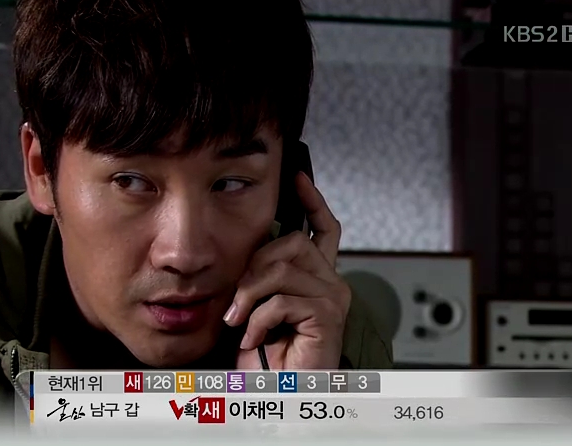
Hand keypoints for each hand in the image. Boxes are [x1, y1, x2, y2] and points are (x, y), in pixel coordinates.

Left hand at [223, 172, 350, 369]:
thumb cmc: (266, 356)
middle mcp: (331, 283)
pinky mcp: (327, 315)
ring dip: (249, 296)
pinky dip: (257, 320)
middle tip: (238, 299)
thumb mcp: (257, 304)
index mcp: (316, 277)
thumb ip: (260, 274)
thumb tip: (249, 246)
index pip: (323, 229)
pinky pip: (282, 300)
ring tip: (240, 320)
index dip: (312, 200)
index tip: (296, 177)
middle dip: (254, 267)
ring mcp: (333, 298)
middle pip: (292, 242)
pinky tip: (253, 336)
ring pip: (282, 269)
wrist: (278, 393)